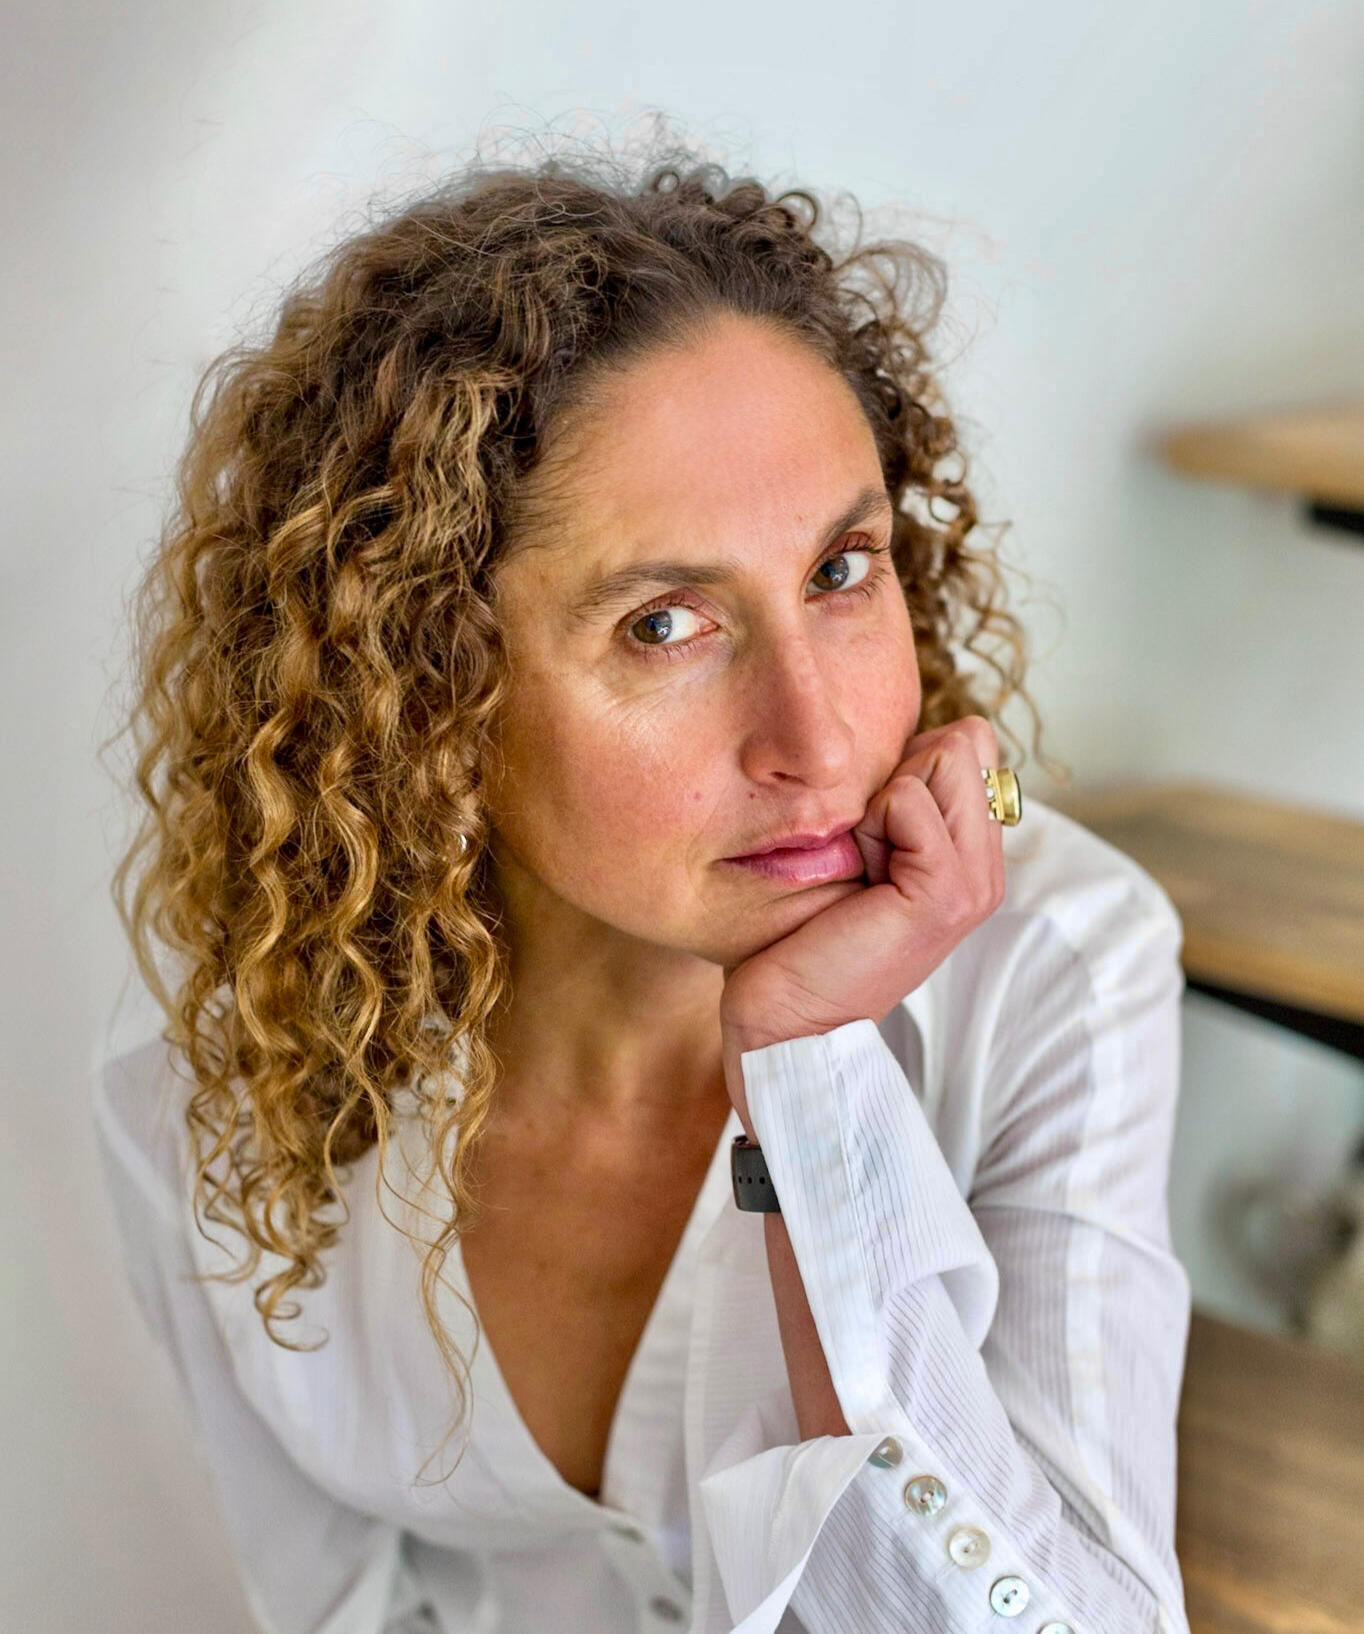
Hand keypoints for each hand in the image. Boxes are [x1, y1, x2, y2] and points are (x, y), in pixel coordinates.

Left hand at [719, 715, 1007, 1076]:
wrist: (789, 1023)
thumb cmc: (806, 939)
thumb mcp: (861, 852)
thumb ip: (897, 801)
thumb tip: (909, 737)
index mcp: (971, 854)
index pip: (972, 744)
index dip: (909, 763)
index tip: (872, 830)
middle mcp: (986, 866)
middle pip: (966, 742)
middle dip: (898, 776)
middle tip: (866, 849)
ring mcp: (974, 882)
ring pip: (945, 760)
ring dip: (882, 800)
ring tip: (863, 863)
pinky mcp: (944, 894)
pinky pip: (911, 801)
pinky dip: (873, 822)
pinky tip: (860, 873)